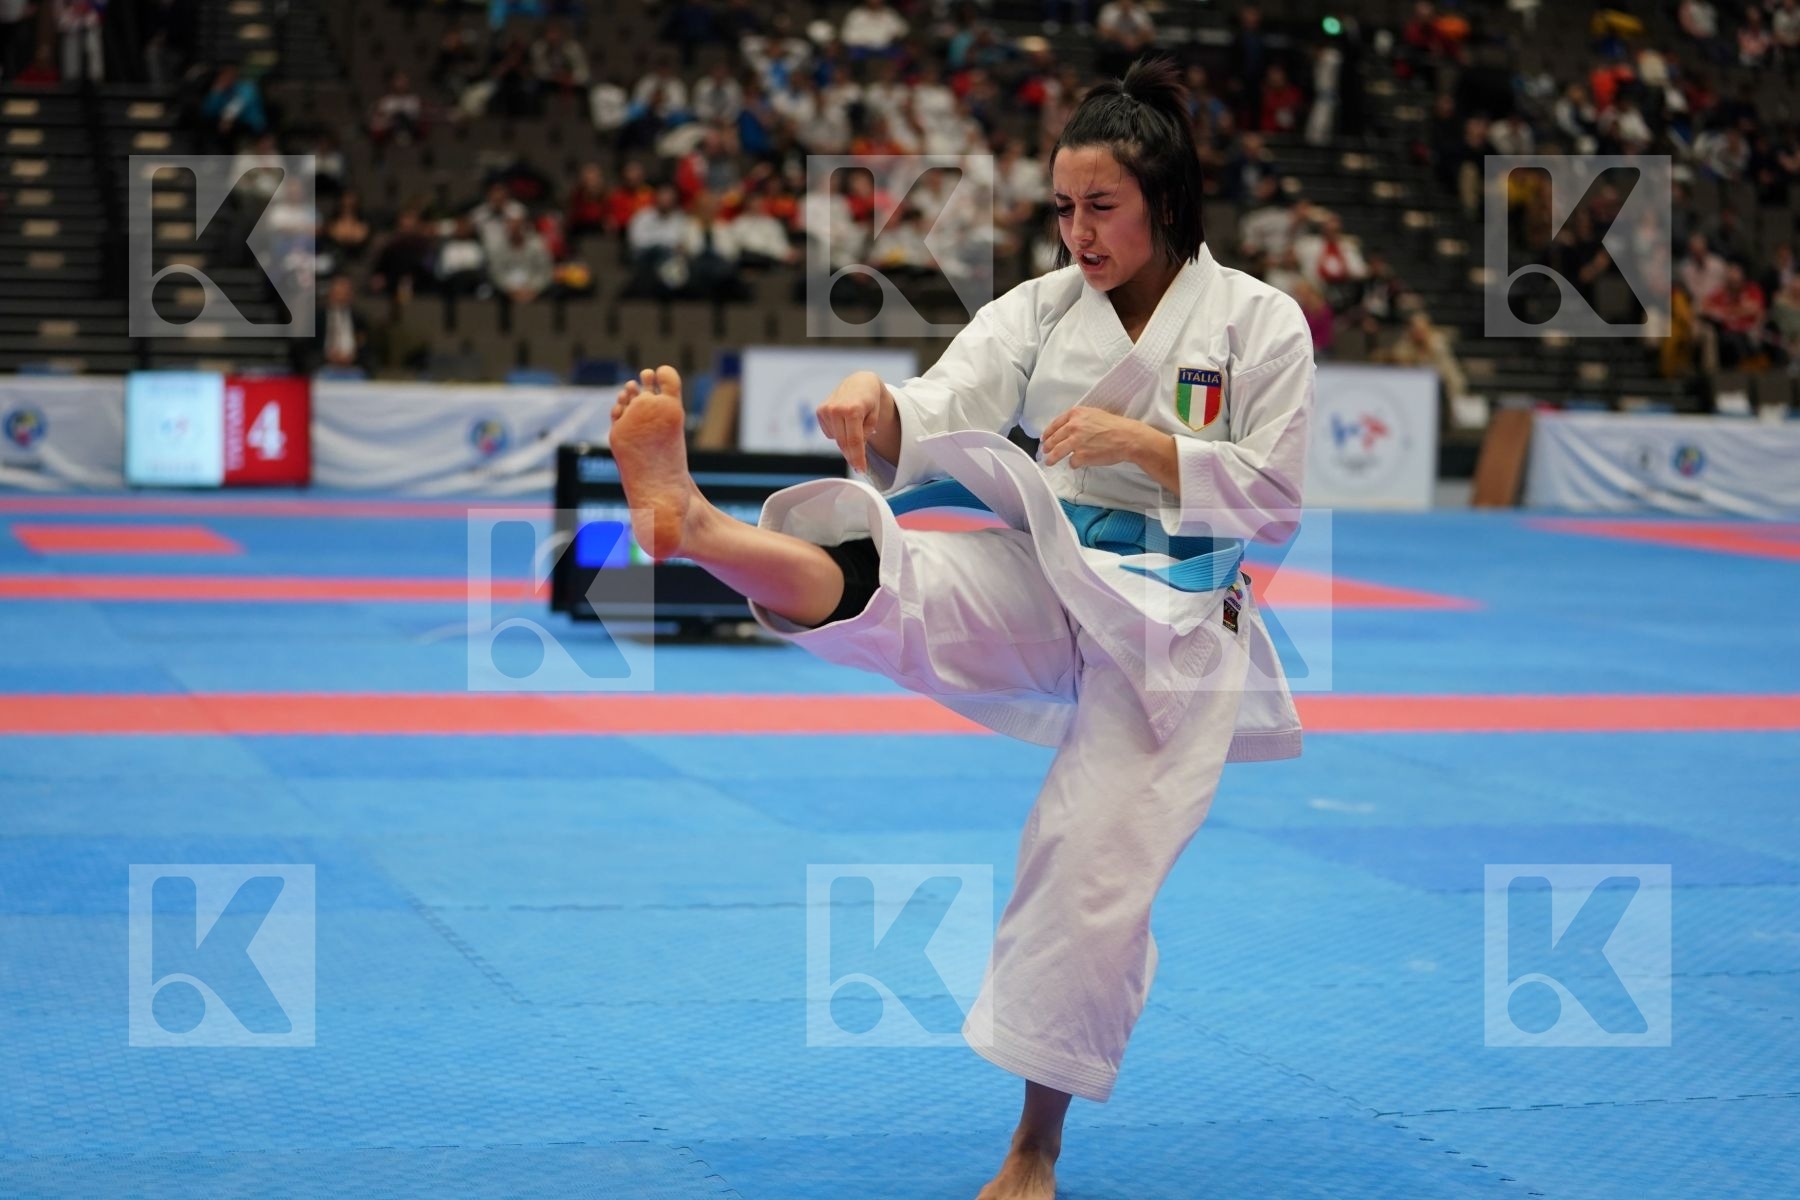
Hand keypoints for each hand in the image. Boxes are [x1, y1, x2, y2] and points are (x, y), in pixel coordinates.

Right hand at [815, 370, 891, 473]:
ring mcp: (826, 409)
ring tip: (854, 426)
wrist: (860, 383)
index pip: (854, 441)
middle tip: (859, 465)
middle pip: (843, 443)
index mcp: (853, 410)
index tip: (861, 469)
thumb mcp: (874, 418)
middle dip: (852, 455)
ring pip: (836, 439)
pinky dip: (838, 432)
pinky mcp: (820, 410)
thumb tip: (853, 450)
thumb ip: (864, 435)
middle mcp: (836, 409)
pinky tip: (844, 421)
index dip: (857, 458)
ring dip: (845, 440)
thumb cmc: (870, 402)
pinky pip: (829, 432)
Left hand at [1039, 407, 1161, 470]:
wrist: (1127, 437)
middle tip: (1045, 450)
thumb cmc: (1115, 426)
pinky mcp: (1081, 456)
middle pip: (1054, 438)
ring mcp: (1075, 442)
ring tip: (1049, 462)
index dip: (1048, 432)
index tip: (1044, 438)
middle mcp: (1073, 426)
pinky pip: (1072, 462)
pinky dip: (1074, 463)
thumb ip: (1079, 420)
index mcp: (1076, 414)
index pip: (1055, 424)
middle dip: (1048, 446)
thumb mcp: (1094, 414)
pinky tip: (1078, 463)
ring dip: (1051, 458)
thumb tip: (1069, 429)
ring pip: (1057, 452)